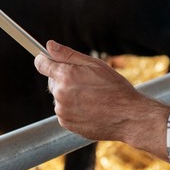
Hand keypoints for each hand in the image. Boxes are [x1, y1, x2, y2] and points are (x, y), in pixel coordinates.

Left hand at [35, 40, 169, 159]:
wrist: (128, 117)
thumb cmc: (115, 88)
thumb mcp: (95, 64)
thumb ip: (68, 54)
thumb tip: (49, 45)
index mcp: (66, 75)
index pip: (42, 64)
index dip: (45, 60)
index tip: (47, 60)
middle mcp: (60, 93)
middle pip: (52, 81)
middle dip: (63, 79)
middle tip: (85, 82)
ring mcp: (62, 110)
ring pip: (59, 98)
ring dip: (69, 96)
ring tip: (91, 98)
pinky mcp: (66, 123)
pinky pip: (64, 112)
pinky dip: (73, 110)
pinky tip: (90, 108)